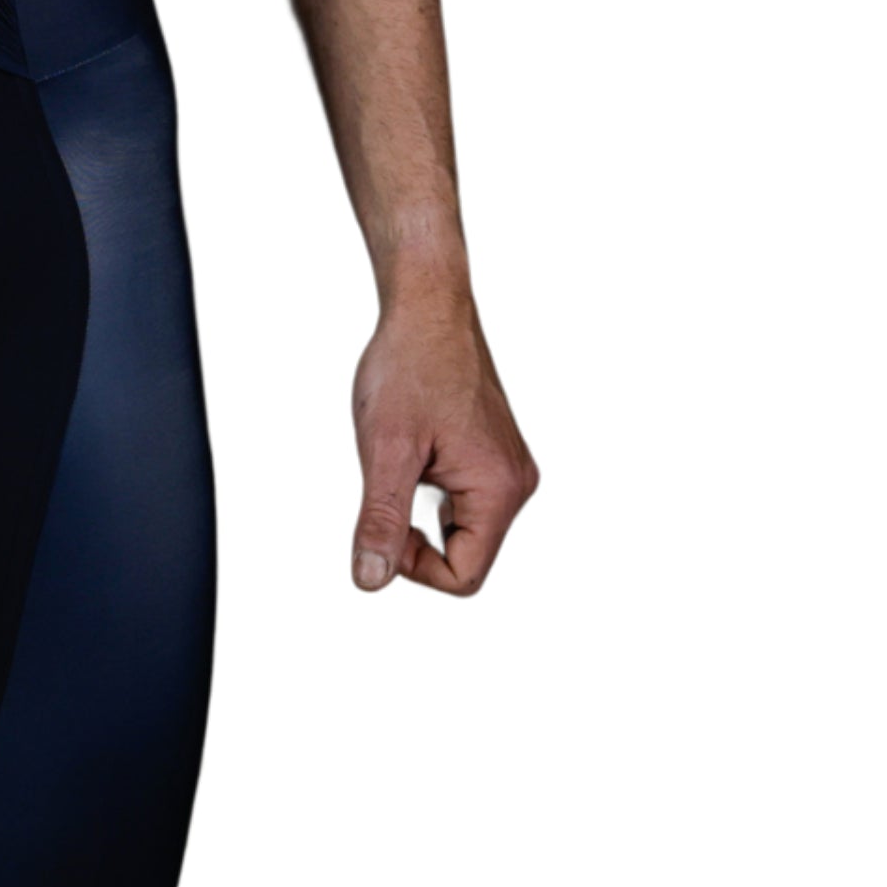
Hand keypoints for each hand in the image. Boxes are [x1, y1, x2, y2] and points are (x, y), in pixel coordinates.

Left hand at [350, 291, 537, 595]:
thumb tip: (370, 580)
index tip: (383, 517)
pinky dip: (431, 490)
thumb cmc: (410, 364)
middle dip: (417, 538)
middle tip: (387, 483)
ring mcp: (508, 468)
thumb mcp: (385, 449)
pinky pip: (465, 500)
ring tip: (403, 457)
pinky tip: (415, 450)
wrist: (428, 306)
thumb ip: (381, 520)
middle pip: (466, 557)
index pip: (463, 577)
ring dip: (421, 510)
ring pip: (463, 529)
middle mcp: (515, 483)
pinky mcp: (495, 454)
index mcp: (499, 489)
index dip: (412, 566)